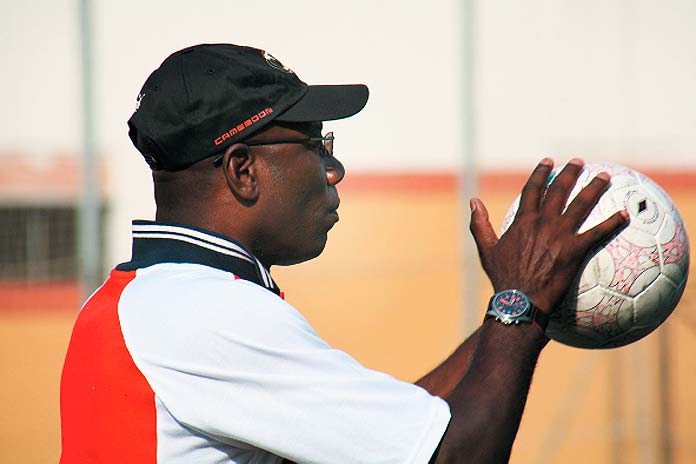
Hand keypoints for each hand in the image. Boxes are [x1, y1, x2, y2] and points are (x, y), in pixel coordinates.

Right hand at [469, 158, 628, 312]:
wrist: (520, 298)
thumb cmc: (502, 277)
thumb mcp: (486, 249)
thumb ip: (479, 223)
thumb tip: (472, 201)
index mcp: (523, 221)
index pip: (532, 190)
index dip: (540, 173)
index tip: (548, 162)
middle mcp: (543, 222)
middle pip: (559, 190)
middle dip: (570, 173)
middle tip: (580, 162)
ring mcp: (560, 234)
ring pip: (581, 204)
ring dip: (594, 188)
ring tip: (605, 177)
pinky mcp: (575, 250)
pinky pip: (598, 232)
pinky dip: (612, 222)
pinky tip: (625, 215)